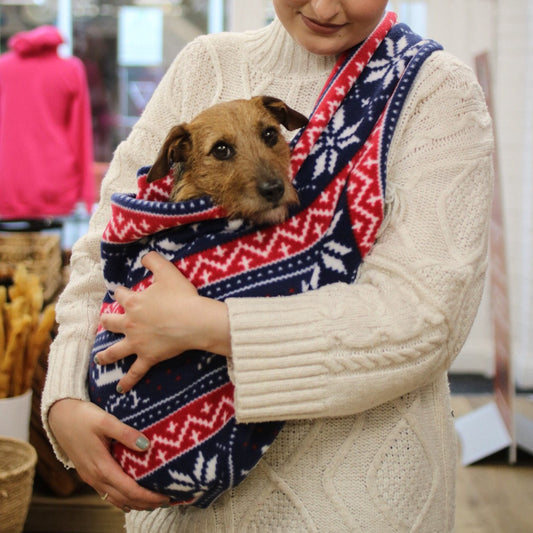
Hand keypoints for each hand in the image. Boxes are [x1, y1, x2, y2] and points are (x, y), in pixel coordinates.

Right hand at [48, 398, 169, 510]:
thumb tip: (146, 445)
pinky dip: (121, 498)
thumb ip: (126, 433)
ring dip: (134, 503)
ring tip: (152, 503)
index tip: (164, 497)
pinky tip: (129, 498)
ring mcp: (90, 476)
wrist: (58, 416)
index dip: (147, 496)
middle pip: (123, 498)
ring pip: (114, 498)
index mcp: (101, 466)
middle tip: (165, 501)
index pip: (129, 489)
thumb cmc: (82, 417)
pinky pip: (107, 492)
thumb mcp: (105, 420)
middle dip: (144, 503)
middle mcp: (95, 476)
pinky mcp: (88, 472)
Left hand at [96, 251, 230, 392]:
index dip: (121, 292)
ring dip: (105, 354)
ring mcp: (137, 342)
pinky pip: (135, 372)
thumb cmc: (182, 296)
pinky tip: (120, 390)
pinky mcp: (148, 357)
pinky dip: (127, 382)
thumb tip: (144, 256)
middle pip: (111, 322)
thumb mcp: (167, 271)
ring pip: (114, 350)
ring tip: (99, 358)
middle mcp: (130, 323)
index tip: (120, 292)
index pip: (120, 295)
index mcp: (133, 303)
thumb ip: (153, 261)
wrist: (194, 321)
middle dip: (107, 321)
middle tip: (105, 321)